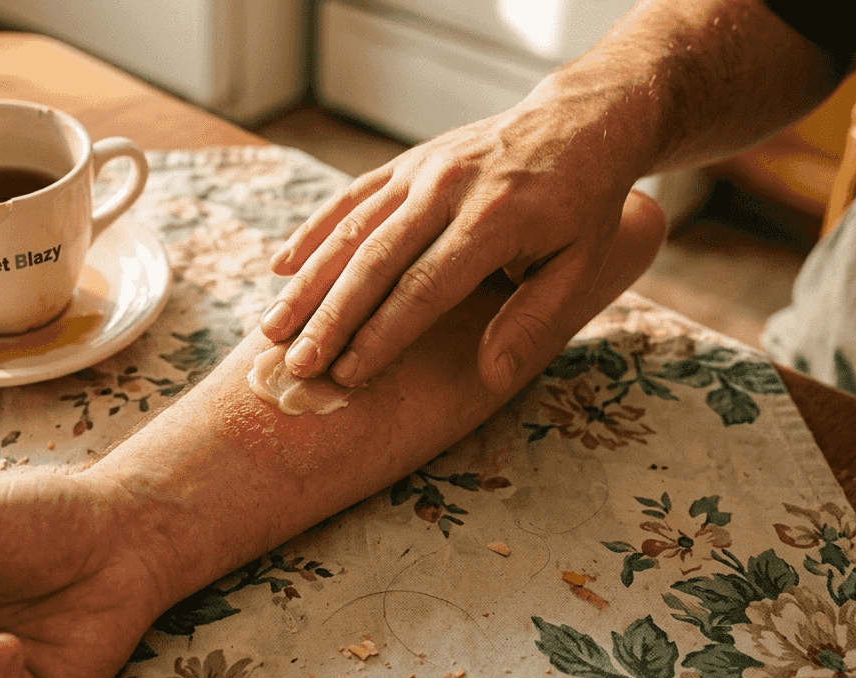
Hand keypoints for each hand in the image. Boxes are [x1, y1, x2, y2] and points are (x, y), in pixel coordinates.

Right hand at [260, 99, 648, 392]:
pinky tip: (280, 269)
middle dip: (331, 318)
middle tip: (297, 364)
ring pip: (351, 231)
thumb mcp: (581, 266)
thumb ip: (534, 321)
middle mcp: (449, 190)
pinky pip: (351, 199)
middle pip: (375, 262)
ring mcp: (422, 171)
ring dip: (309, 282)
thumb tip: (492, 378)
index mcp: (494, 221)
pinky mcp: (407, 162)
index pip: (424, 288)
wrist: (578, 121)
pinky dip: (313, 233)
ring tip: (272, 329)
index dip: (382, 335)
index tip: (348, 375)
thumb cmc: (583, 208)